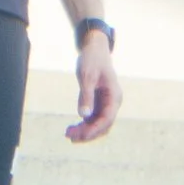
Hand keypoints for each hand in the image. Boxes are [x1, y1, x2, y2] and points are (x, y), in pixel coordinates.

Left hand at [67, 30, 121, 144]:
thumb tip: (84, 116)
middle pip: (103, 125)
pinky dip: (84, 125)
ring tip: (68, 134)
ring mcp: (106, 103)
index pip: (107, 119)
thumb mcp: (87, 76)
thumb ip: (86, 96)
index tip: (81, 135)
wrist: (94, 48)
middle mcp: (113, 102)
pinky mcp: (99, 103)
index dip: (95, 129)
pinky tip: (72, 128)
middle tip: (70, 136)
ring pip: (98, 124)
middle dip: (88, 133)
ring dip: (85, 131)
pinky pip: (93, 119)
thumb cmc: (92, 60)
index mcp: (114, 96)